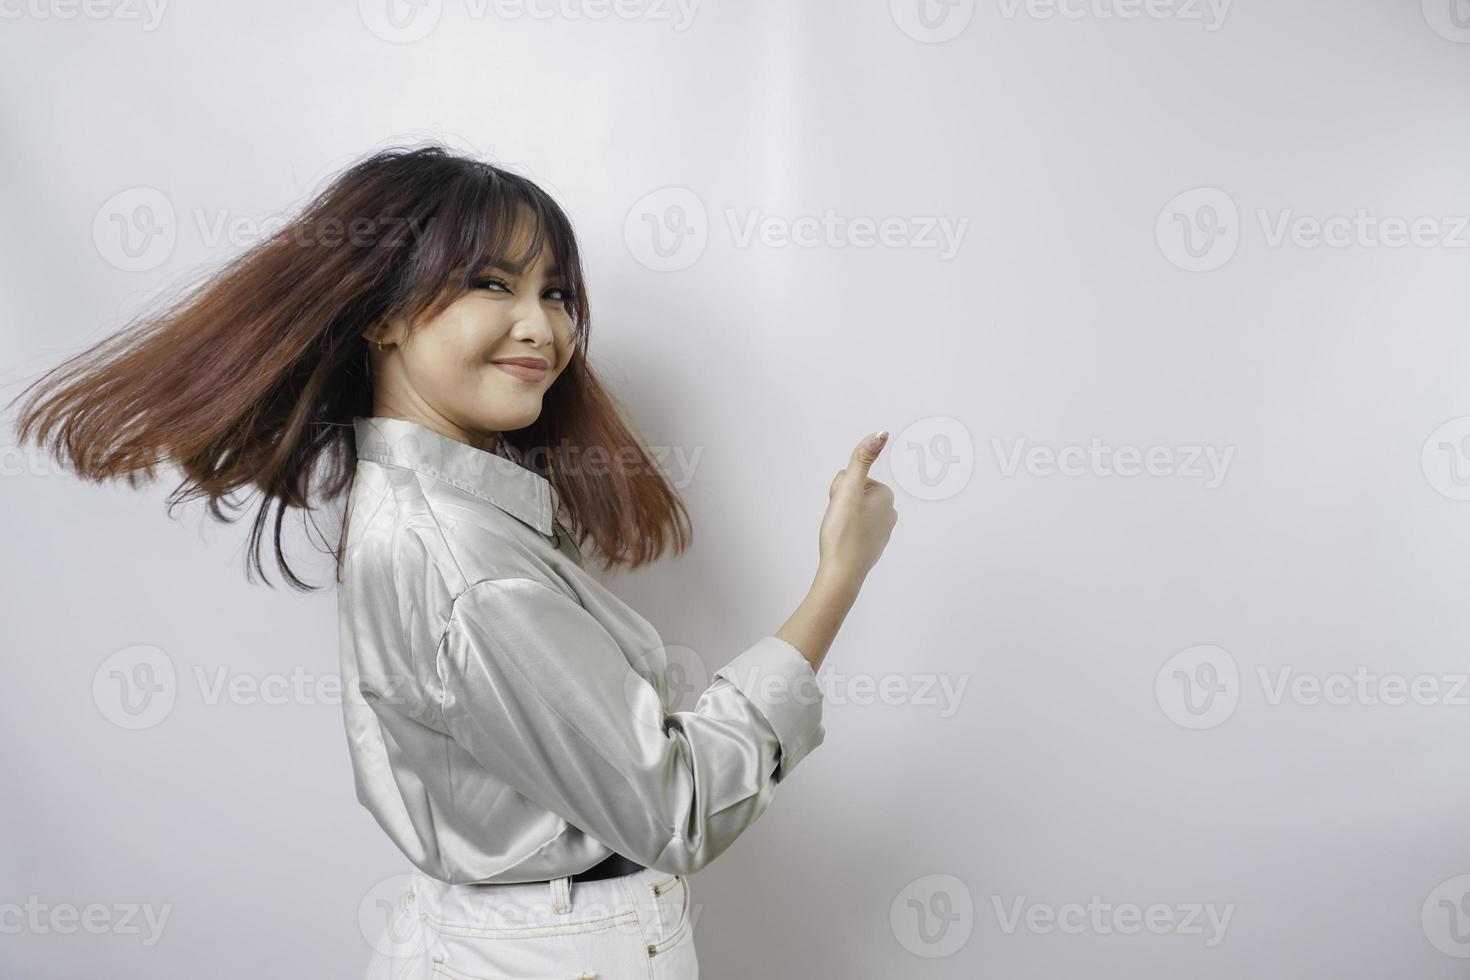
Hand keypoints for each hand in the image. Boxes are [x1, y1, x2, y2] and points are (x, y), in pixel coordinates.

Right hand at [817, 431, 897, 590]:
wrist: (842, 573)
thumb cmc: (844, 533)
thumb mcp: (849, 489)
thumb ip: (861, 459)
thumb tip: (880, 434)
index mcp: (886, 496)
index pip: (853, 478)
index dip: (840, 489)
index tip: (840, 506)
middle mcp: (890, 512)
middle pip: (854, 493)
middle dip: (842, 502)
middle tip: (838, 519)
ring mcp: (882, 531)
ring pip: (853, 511)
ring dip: (842, 516)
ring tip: (839, 532)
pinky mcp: (873, 546)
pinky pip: (854, 528)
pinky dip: (846, 532)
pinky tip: (842, 542)